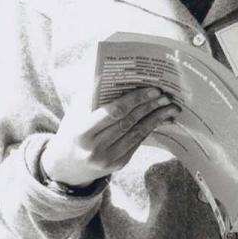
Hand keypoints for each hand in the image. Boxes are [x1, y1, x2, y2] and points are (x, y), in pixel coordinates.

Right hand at [40, 87, 180, 187]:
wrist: (67, 166)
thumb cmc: (72, 131)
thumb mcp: (75, 113)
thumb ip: (91, 95)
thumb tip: (111, 72)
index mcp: (82, 132)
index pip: (113, 112)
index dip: (134, 99)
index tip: (152, 89)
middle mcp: (95, 148)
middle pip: (128, 122)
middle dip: (149, 107)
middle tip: (165, 95)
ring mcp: (108, 159)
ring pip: (137, 134)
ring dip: (156, 118)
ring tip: (170, 107)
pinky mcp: (119, 164)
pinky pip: (138, 143)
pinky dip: (150, 129)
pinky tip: (161, 119)